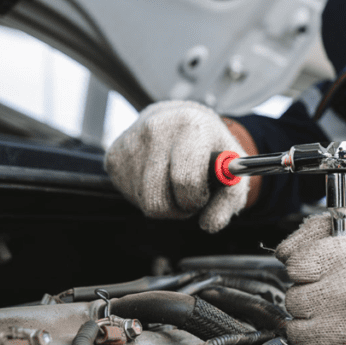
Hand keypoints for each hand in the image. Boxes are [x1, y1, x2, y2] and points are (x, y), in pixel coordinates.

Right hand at [105, 100, 248, 232]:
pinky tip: (159, 180)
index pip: (186, 180)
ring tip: (175, 185)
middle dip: (178, 207)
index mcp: (191, 126)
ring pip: (144, 201)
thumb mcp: (232, 170)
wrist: (180, 120)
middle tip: (189, 197)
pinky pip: (130, 195)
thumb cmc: (209, 149)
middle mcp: (157, 128)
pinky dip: (147, 197)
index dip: (196, 199)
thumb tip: (210, 224)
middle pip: (158, 198)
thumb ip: (229, 200)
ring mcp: (131, 142)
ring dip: (164, 204)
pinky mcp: (114, 156)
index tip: (202, 195)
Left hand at [275, 215, 345, 344]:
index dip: (307, 270)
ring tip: (341, 323)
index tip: (322, 276)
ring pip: (296, 330)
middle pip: (293, 298)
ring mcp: (345, 332)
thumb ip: (324, 229)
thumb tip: (285, 249)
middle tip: (338, 301)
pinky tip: (343, 343)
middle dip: (311, 299)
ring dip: (313, 327)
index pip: (295, 263)